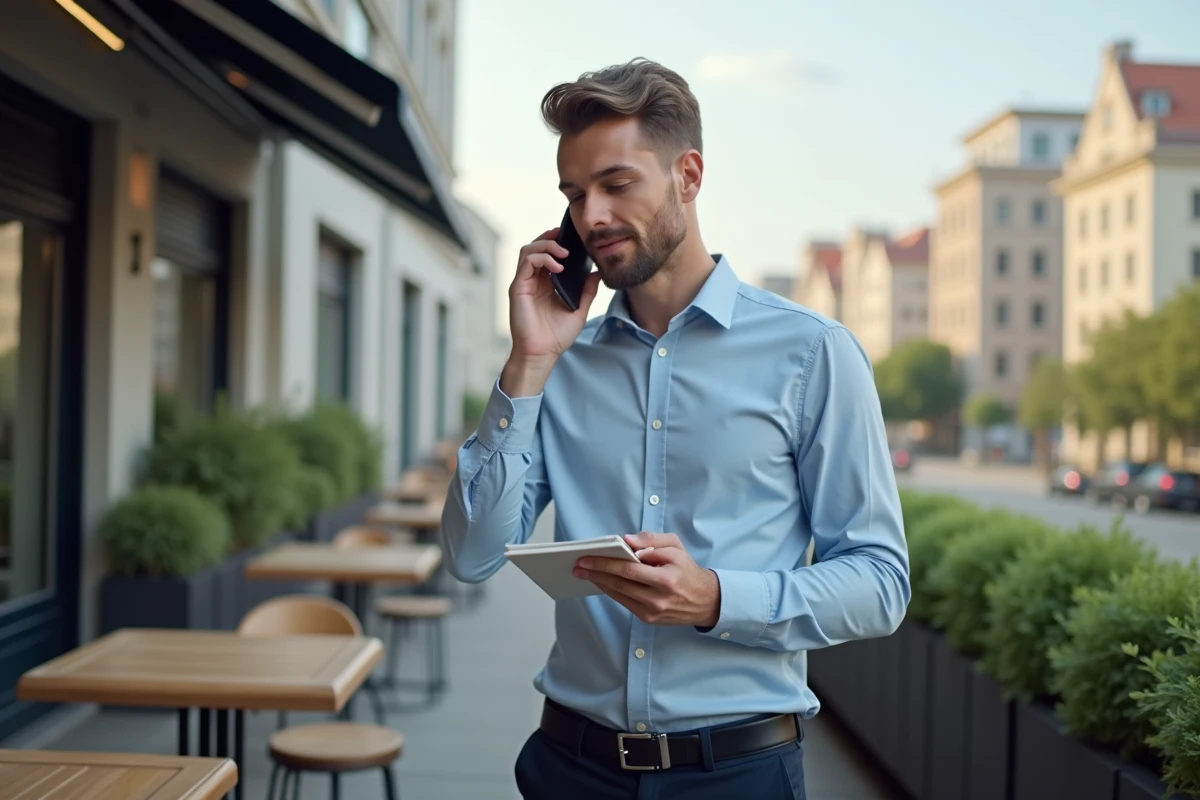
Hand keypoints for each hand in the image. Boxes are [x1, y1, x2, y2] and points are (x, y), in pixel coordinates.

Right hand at [508, 227, 602, 362]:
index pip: (547, 254)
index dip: (557, 242)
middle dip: (551, 238)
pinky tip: (558, 267)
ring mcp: (524, 283)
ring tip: (564, 253)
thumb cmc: (556, 336)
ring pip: (528, 250)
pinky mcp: (518, 287)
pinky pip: (527, 262)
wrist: (542, 354)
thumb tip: (597, 273)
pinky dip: (542, 258)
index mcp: (545, 284)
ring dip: (546, 245)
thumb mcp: (579, 310)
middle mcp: (532, 280)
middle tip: (567, 237)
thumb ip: (587, 291)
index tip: (574, 240)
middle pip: (536, 247)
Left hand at [573, 533, 720, 627]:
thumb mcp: (676, 546)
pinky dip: (611, 591)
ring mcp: (653, 612)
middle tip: (577, 565)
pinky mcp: (649, 619)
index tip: (586, 558)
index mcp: (666, 578)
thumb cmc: (687, 570)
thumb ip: (652, 540)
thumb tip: (627, 540)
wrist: (705, 600)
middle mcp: (658, 598)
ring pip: (619, 595)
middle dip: (596, 573)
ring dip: (599, 583)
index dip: (605, 563)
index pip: (629, 569)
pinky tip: (601, 582)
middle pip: (620, 583)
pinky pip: (624, 603)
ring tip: (584, 573)